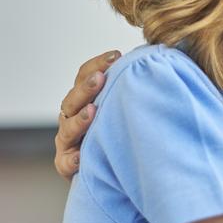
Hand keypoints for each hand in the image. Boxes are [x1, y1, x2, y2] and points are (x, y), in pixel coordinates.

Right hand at [54, 50, 120, 179]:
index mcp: (84, 97)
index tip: (116, 55)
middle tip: (100, 78)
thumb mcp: (125, 104)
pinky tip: (80, 157)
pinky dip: (71, 160)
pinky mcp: (66, 165)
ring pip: (67, 128)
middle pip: (73, 99)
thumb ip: (133, 85)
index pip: (84, 75)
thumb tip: (157, 59)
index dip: (98, 64)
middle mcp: (72, 116)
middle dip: (86, 88)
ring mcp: (68, 140)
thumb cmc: (122, 128)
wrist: (113, 166)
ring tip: (92, 112)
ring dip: (79, 120)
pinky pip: (65, 163)